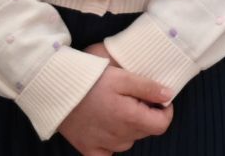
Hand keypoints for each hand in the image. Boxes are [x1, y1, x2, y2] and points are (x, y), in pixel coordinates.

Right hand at [57, 58, 174, 155]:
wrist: (56, 90)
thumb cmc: (90, 80)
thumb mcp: (123, 76)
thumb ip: (148, 87)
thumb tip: (169, 96)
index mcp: (129, 118)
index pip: (161, 125)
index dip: (165, 112)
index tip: (159, 100)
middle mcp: (118, 136)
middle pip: (144, 132)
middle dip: (146, 116)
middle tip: (133, 99)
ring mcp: (102, 145)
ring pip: (128, 141)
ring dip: (129, 128)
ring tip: (117, 108)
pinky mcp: (87, 149)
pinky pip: (106, 154)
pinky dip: (110, 145)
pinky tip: (107, 130)